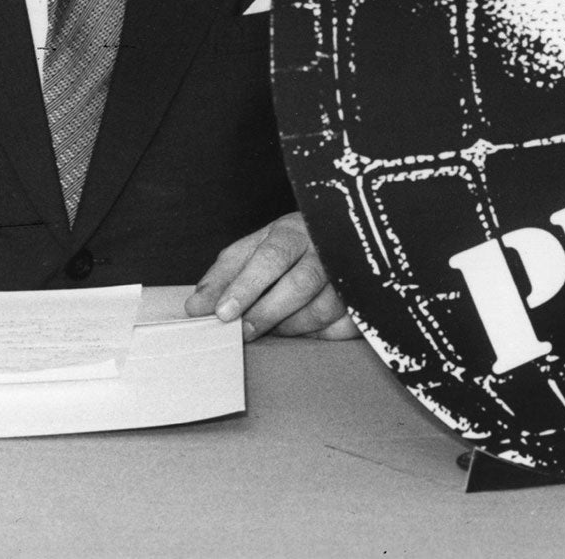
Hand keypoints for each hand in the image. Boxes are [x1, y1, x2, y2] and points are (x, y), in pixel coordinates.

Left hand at [184, 211, 356, 340]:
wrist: (340, 233)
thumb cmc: (290, 246)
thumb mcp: (254, 249)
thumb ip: (224, 275)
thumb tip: (196, 308)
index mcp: (295, 230)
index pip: (271, 256)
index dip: (246, 286)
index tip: (224, 312)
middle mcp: (326, 247)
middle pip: (300, 283)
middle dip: (268, 312)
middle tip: (245, 330)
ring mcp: (352, 271)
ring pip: (324, 308)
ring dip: (293, 326)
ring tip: (274, 328)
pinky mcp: (368, 296)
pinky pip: (345, 324)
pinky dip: (322, 334)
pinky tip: (306, 329)